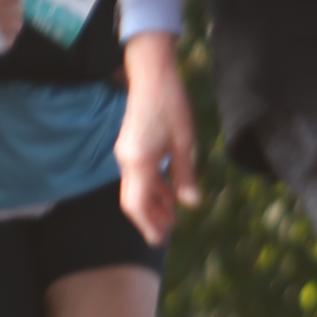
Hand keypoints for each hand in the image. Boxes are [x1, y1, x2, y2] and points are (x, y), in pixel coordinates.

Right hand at [115, 31, 199, 242]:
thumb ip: (184, 175)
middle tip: (167, 233)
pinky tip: (168, 191)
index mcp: (138, 162)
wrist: (151, 76)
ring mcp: (126, 153)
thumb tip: (191, 203)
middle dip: (149, 217)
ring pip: (135, 187)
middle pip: (132, 199)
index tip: (158, 240)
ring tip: (172, 215)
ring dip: (152, 202)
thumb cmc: (171, 106)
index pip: (136, 204)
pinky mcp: (129, 146)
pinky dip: (151, 187)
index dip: (146, 224)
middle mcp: (126, 160)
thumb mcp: (184, 142)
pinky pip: (137, 174)